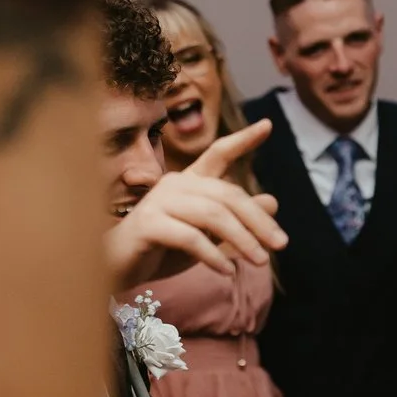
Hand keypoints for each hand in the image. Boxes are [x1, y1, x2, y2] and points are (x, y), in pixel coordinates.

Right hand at [106, 121, 286, 289]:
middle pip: (227, 195)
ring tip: (261, 262)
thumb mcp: (208, 235)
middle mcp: (175, 183)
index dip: (243, 140)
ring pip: (213, 215)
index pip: (218, 154)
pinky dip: (213, 254)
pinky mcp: (148, 224)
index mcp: (189, 182)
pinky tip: (227, 271)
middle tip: (281, 244)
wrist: (115, 268)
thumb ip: (236, 220)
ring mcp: (159, 201)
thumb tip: (273, 202)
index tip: (268, 125)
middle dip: (258, 220)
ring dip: (242, 240)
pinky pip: (190, 237)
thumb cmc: (162, 249)